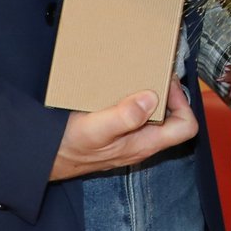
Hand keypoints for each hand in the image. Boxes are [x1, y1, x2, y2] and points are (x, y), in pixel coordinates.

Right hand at [50, 78, 198, 180]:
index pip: (185, 127)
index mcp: (144, 143)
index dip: (182, 103)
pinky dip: (134, 99)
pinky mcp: (117, 134)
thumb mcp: (96, 129)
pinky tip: (120, 88)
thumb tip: (151, 99)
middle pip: (173, 119)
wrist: (44, 157)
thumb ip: (124, 117)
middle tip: (153, 73)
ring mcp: (130, 139)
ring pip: (155, 116)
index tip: (165, 83)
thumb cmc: (68, 148)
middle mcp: (141, 143)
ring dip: (151, 95)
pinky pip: (136, 115)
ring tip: (139, 76)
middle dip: (167, 94)